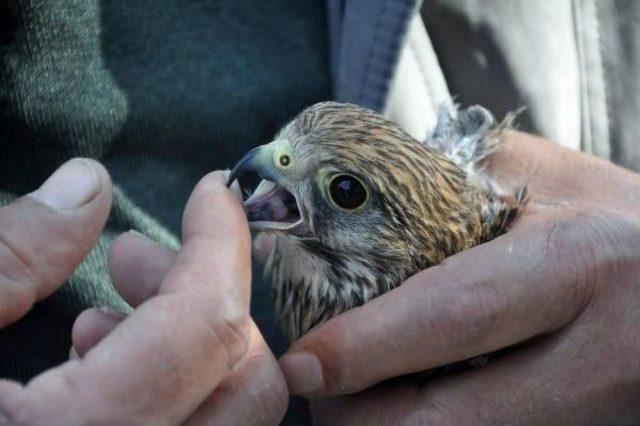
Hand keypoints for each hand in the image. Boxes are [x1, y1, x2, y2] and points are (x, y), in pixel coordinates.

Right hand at [0, 159, 286, 424]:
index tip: (214, 193)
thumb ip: (12, 256)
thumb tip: (88, 187)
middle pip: (246, 380)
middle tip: (136, 260)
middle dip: (206, 297)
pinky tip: (96, 372)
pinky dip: (169, 391)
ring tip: (101, 318)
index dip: (220, 241)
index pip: (207, 324)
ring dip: (187, 348)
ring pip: (229, 415)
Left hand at [278, 131, 639, 424]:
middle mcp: (597, 359)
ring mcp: (599, 418)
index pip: (453, 316)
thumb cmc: (609, 219)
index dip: (366, 346)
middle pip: (443, 423)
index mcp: (581, 265)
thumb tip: (345, 207)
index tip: (303, 365)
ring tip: (361, 390)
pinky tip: (414, 399)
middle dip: (358, 417)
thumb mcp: (543, 181)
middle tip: (319, 385)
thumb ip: (449, 185)